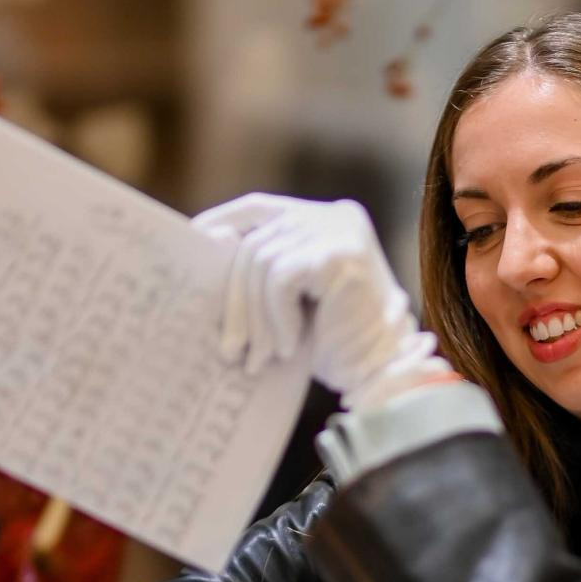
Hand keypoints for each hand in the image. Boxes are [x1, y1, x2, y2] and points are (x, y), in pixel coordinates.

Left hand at [194, 193, 448, 408]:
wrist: (388, 373)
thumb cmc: (342, 343)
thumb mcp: (298, 300)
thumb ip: (264, 276)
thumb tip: (203, 274)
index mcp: (325, 219)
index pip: (257, 208)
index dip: (220, 224)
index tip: (193, 244)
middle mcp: (333, 216)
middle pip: (254, 244)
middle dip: (235, 301)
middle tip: (228, 348)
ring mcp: (339, 231)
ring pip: (262, 263)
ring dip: (256, 319)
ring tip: (262, 357)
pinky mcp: (339, 255)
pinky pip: (280, 280)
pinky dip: (278, 318)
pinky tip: (291, 346)